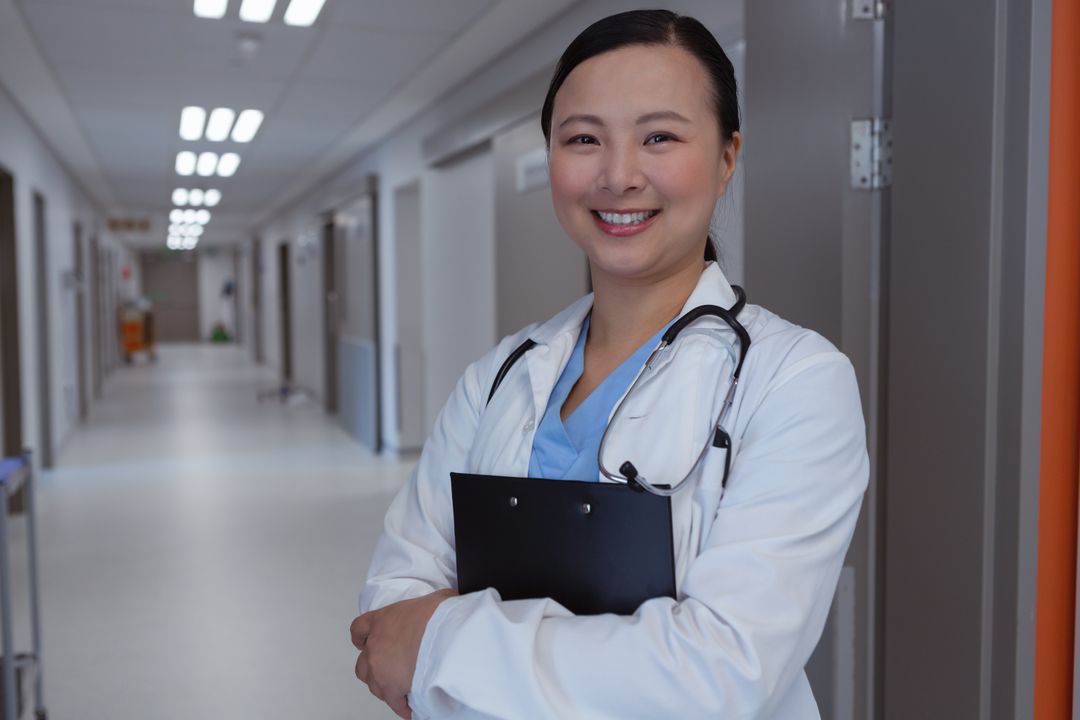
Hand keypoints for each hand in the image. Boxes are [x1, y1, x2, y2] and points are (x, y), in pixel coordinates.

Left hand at [351, 589, 456, 718]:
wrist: (444, 633)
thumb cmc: (438, 615)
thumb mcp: (435, 599)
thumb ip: (430, 604)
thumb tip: (447, 600)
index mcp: (381, 620)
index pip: (358, 630)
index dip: (362, 639)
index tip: (365, 643)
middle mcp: (375, 645)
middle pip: (362, 664)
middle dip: (373, 669)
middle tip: (389, 669)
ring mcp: (379, 668)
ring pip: (374, 686)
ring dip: (386, 687)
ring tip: (402, 689)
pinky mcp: (391, 688)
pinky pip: (394, 702)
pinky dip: (401, 705)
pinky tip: (410, 707)